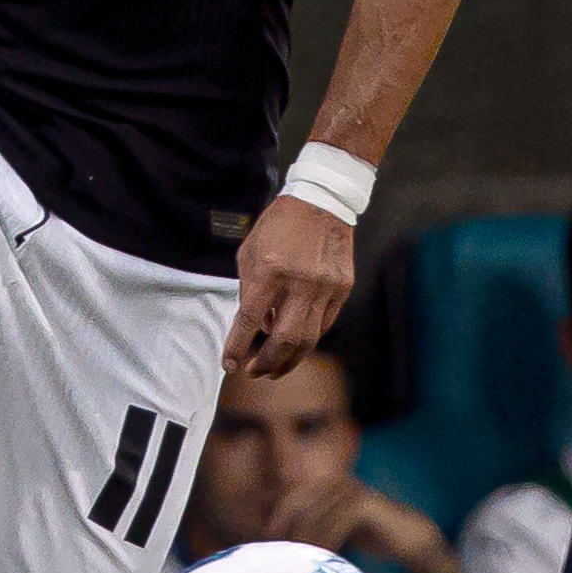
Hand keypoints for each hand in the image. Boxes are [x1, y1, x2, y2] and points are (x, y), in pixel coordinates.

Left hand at [225, 198, 353, 379]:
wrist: (322, 200)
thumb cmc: (280, 224)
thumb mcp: (251, 252)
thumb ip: (249, 291)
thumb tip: (259, 326)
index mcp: (270, 269)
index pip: (249, 319)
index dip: (238, 346)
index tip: (229, 363)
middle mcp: (300, 281)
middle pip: (283, 339)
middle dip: (266, 363)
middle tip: (254, 372)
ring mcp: (325, 286)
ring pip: (308, 339)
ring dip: (289, 360)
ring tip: (275, 369)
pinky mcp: (343, 287)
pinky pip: (325, 324)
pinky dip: (309, 338)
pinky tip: (297, 343)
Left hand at [272, 474, 451, 572]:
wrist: (411, 539)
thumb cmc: (371, 537)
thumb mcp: (336, 532)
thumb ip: (314, 531)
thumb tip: (279, 546)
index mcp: (325, 485)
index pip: (289, 500)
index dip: (276, 522)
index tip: (268, 548)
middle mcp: (335, 482)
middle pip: (297, 506)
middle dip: (286, 533)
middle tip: (278, 558)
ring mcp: (349, 489)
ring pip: (314, 515)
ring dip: (304, 541)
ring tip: (297, 564)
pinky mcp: (363, 502)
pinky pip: (335, 522)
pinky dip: (325, 541)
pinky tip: (323, 558)